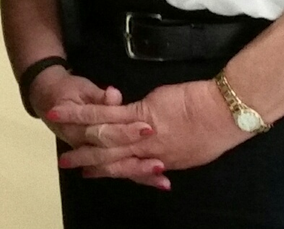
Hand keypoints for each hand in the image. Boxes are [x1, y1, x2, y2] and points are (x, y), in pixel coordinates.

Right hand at [30, 68, 162, 187]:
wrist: (48, 99)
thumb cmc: (68, 92)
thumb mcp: (81, 89)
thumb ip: (99, 95)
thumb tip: (113, 94)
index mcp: (76, 127)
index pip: (104, 132)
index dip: (125, 131)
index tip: (148, 127)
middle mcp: (83, 145)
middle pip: (112, 156)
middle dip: (136, 160)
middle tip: (160, 162)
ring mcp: (92, 153)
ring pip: (116, 168)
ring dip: (139, 174)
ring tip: (162, 180)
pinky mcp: (102, 157)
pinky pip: (120, 170)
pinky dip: (139, 176)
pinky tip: (160, 183)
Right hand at [50, 80, 247, 186]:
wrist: (225, 113)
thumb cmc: (216, 129)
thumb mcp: (193, 150)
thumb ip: (172, 151)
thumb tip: (161, 154)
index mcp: (162, 162)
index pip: (129, 170)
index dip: (108, 171)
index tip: (90, 173)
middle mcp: (148, 154)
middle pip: (110, 159)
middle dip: (86, 160)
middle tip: (66, 163)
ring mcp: (141, 136)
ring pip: (102, 138)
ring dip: (77, 134)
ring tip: (58, 131)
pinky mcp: (139, 116)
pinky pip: (105, 116)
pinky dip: (82, 113)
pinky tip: (66, 110)